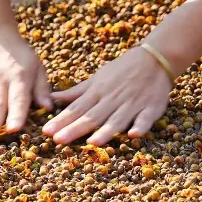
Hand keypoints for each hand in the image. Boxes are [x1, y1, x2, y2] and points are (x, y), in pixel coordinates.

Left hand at [42, 0, 201, 145]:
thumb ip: (76, 93)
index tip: (47, 131)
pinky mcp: (151, 108)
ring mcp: (132, 104)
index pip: (76, 108)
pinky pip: (146, 118)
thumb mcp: (97, 79)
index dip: (61, 120)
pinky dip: (140, 126)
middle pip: (92, 116)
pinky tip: (134, 135)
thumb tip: (51, 98)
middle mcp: (113, 99)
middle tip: (58, 140)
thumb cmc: (121, 71)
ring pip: (117, 119)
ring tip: (93, 142)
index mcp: (98, 92)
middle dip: (75, 128)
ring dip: (106, 131)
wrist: (154, 59)